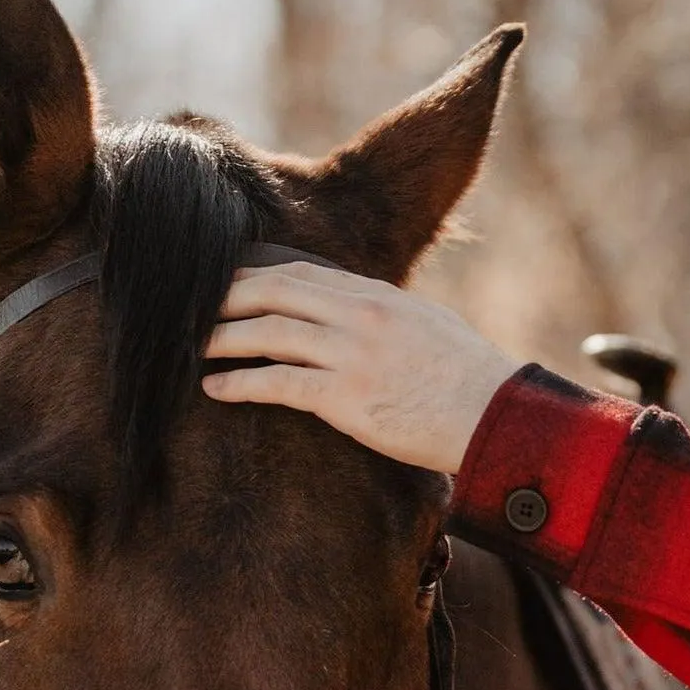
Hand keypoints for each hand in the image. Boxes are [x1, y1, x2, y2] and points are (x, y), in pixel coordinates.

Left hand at [202, 262, 519, 473]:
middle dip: (226, 297)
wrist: (498, 417)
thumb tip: (366, 321)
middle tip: (192, 308)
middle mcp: (358, 315)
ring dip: (221, 338)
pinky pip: (278, 383)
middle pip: (272, 291)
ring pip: (266, 332)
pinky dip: (240, 383)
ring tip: (191, 347)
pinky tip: (216, 388)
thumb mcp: (431, 330)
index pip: (301, 273)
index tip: (229, 283)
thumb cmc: (474, 384)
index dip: (256, 275)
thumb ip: (390, 318)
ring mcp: (351, 354)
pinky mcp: (347, 397)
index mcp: (378, 296)